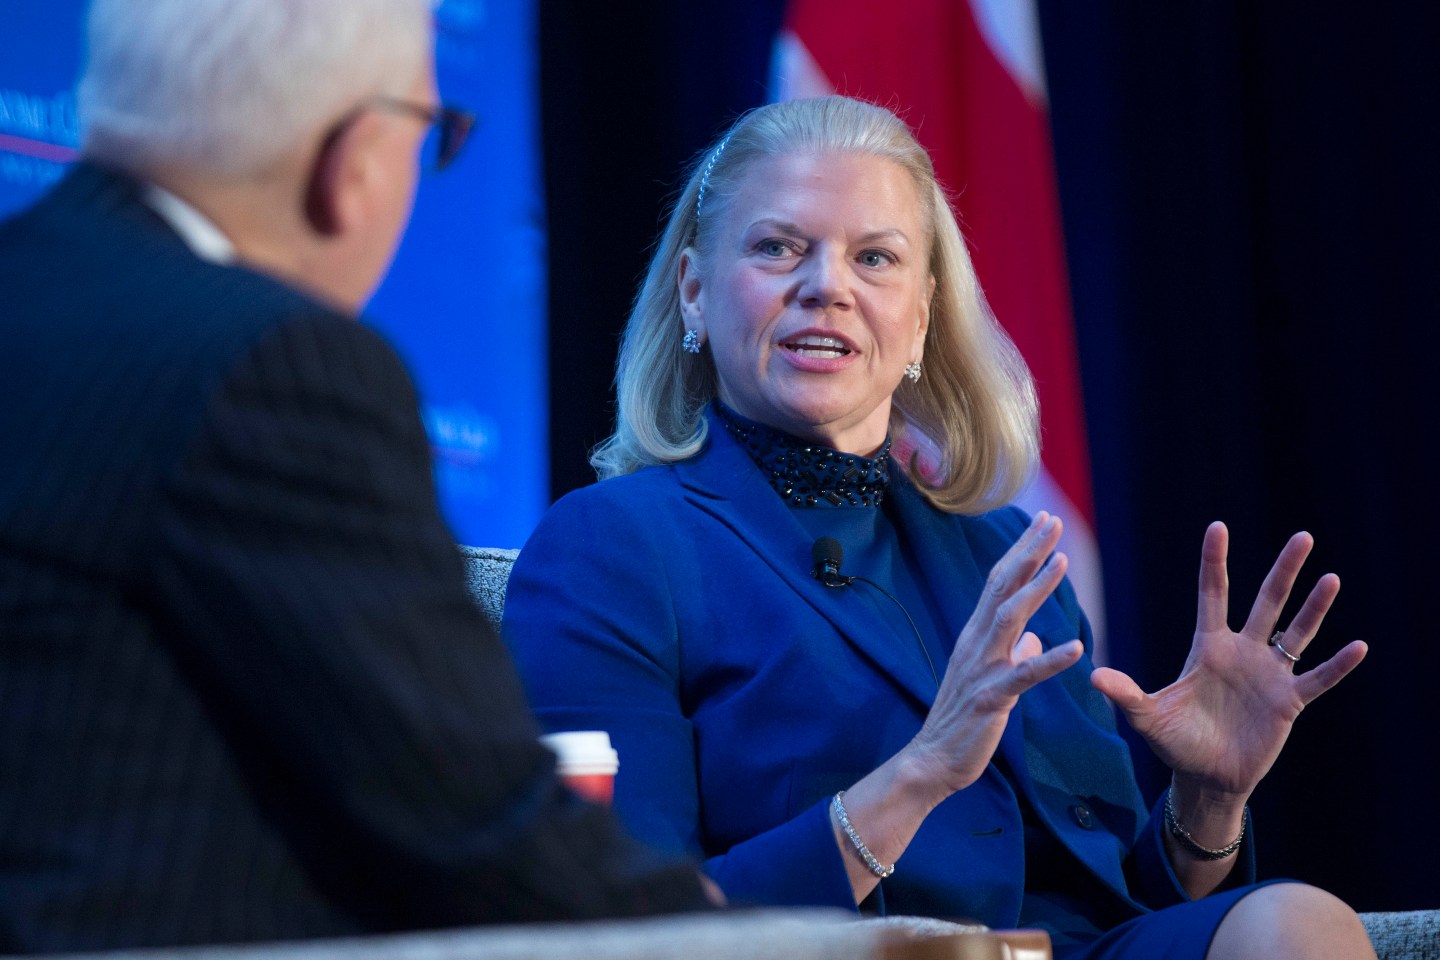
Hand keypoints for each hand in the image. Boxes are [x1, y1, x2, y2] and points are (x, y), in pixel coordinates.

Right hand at [907, 512, 1083, 796]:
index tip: (1042, 521)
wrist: (932, 760)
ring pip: (1010, 619)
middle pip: (1003, 587)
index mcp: (977, 636)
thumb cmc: (962, 720)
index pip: (1001, 582)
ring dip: (1037, 588)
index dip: (1022, 550)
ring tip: (1063, 562)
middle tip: (1051, 520)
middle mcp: (976, 643)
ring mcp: (982, 668)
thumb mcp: (992, 680)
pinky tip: (1077, 650)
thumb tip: (1036, 640)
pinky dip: (1050, 661)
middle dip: (1028, 552)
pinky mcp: (991, 698)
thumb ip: (1014, 654)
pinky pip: (1024, 677)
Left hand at [1092, 522, 1367, 803]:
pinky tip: (1358, 646)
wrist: (1206, 777)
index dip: (1215, 561)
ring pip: (1297, 632)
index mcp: (1208, 647)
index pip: (1212, 594)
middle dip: (1284, 570)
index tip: (1218, 526)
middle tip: (1302, 536)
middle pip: (1267, 602)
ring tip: (1331, 578)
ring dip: (1315, 608)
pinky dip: (1337, 665)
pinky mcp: (1288, 702)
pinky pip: (1317, 679)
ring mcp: (1268, 675)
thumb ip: (1125, 694)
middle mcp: (1243, 652)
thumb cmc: (1175, 742)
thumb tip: (1093, 674)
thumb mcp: (1148, 716)